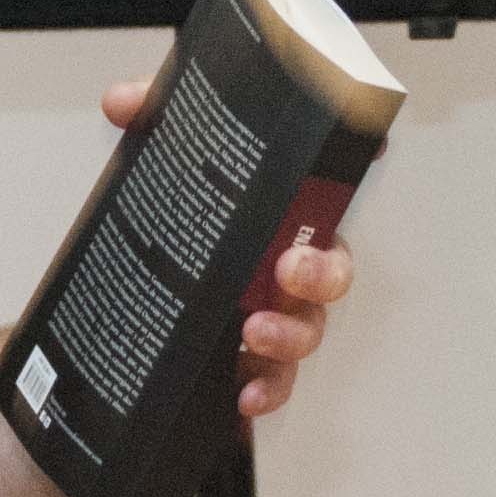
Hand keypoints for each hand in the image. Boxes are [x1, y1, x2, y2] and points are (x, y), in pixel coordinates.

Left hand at [96, 75, 356, 420]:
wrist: (126, 287)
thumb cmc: (171, 222)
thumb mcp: (159, 162)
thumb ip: (150, 120)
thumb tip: (125, 101)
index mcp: (281, 211)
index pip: (332, 183)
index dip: (362, 163)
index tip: (371, 151)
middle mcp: (286, 265)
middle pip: (331, 270)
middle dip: (321, 271)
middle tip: (291, 267)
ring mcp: (273, 314)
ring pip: (306, 330)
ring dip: (290, 336)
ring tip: (254, 332)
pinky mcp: (248, 359)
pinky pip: (272, 382)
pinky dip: (265, 391)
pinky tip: (244, 395)